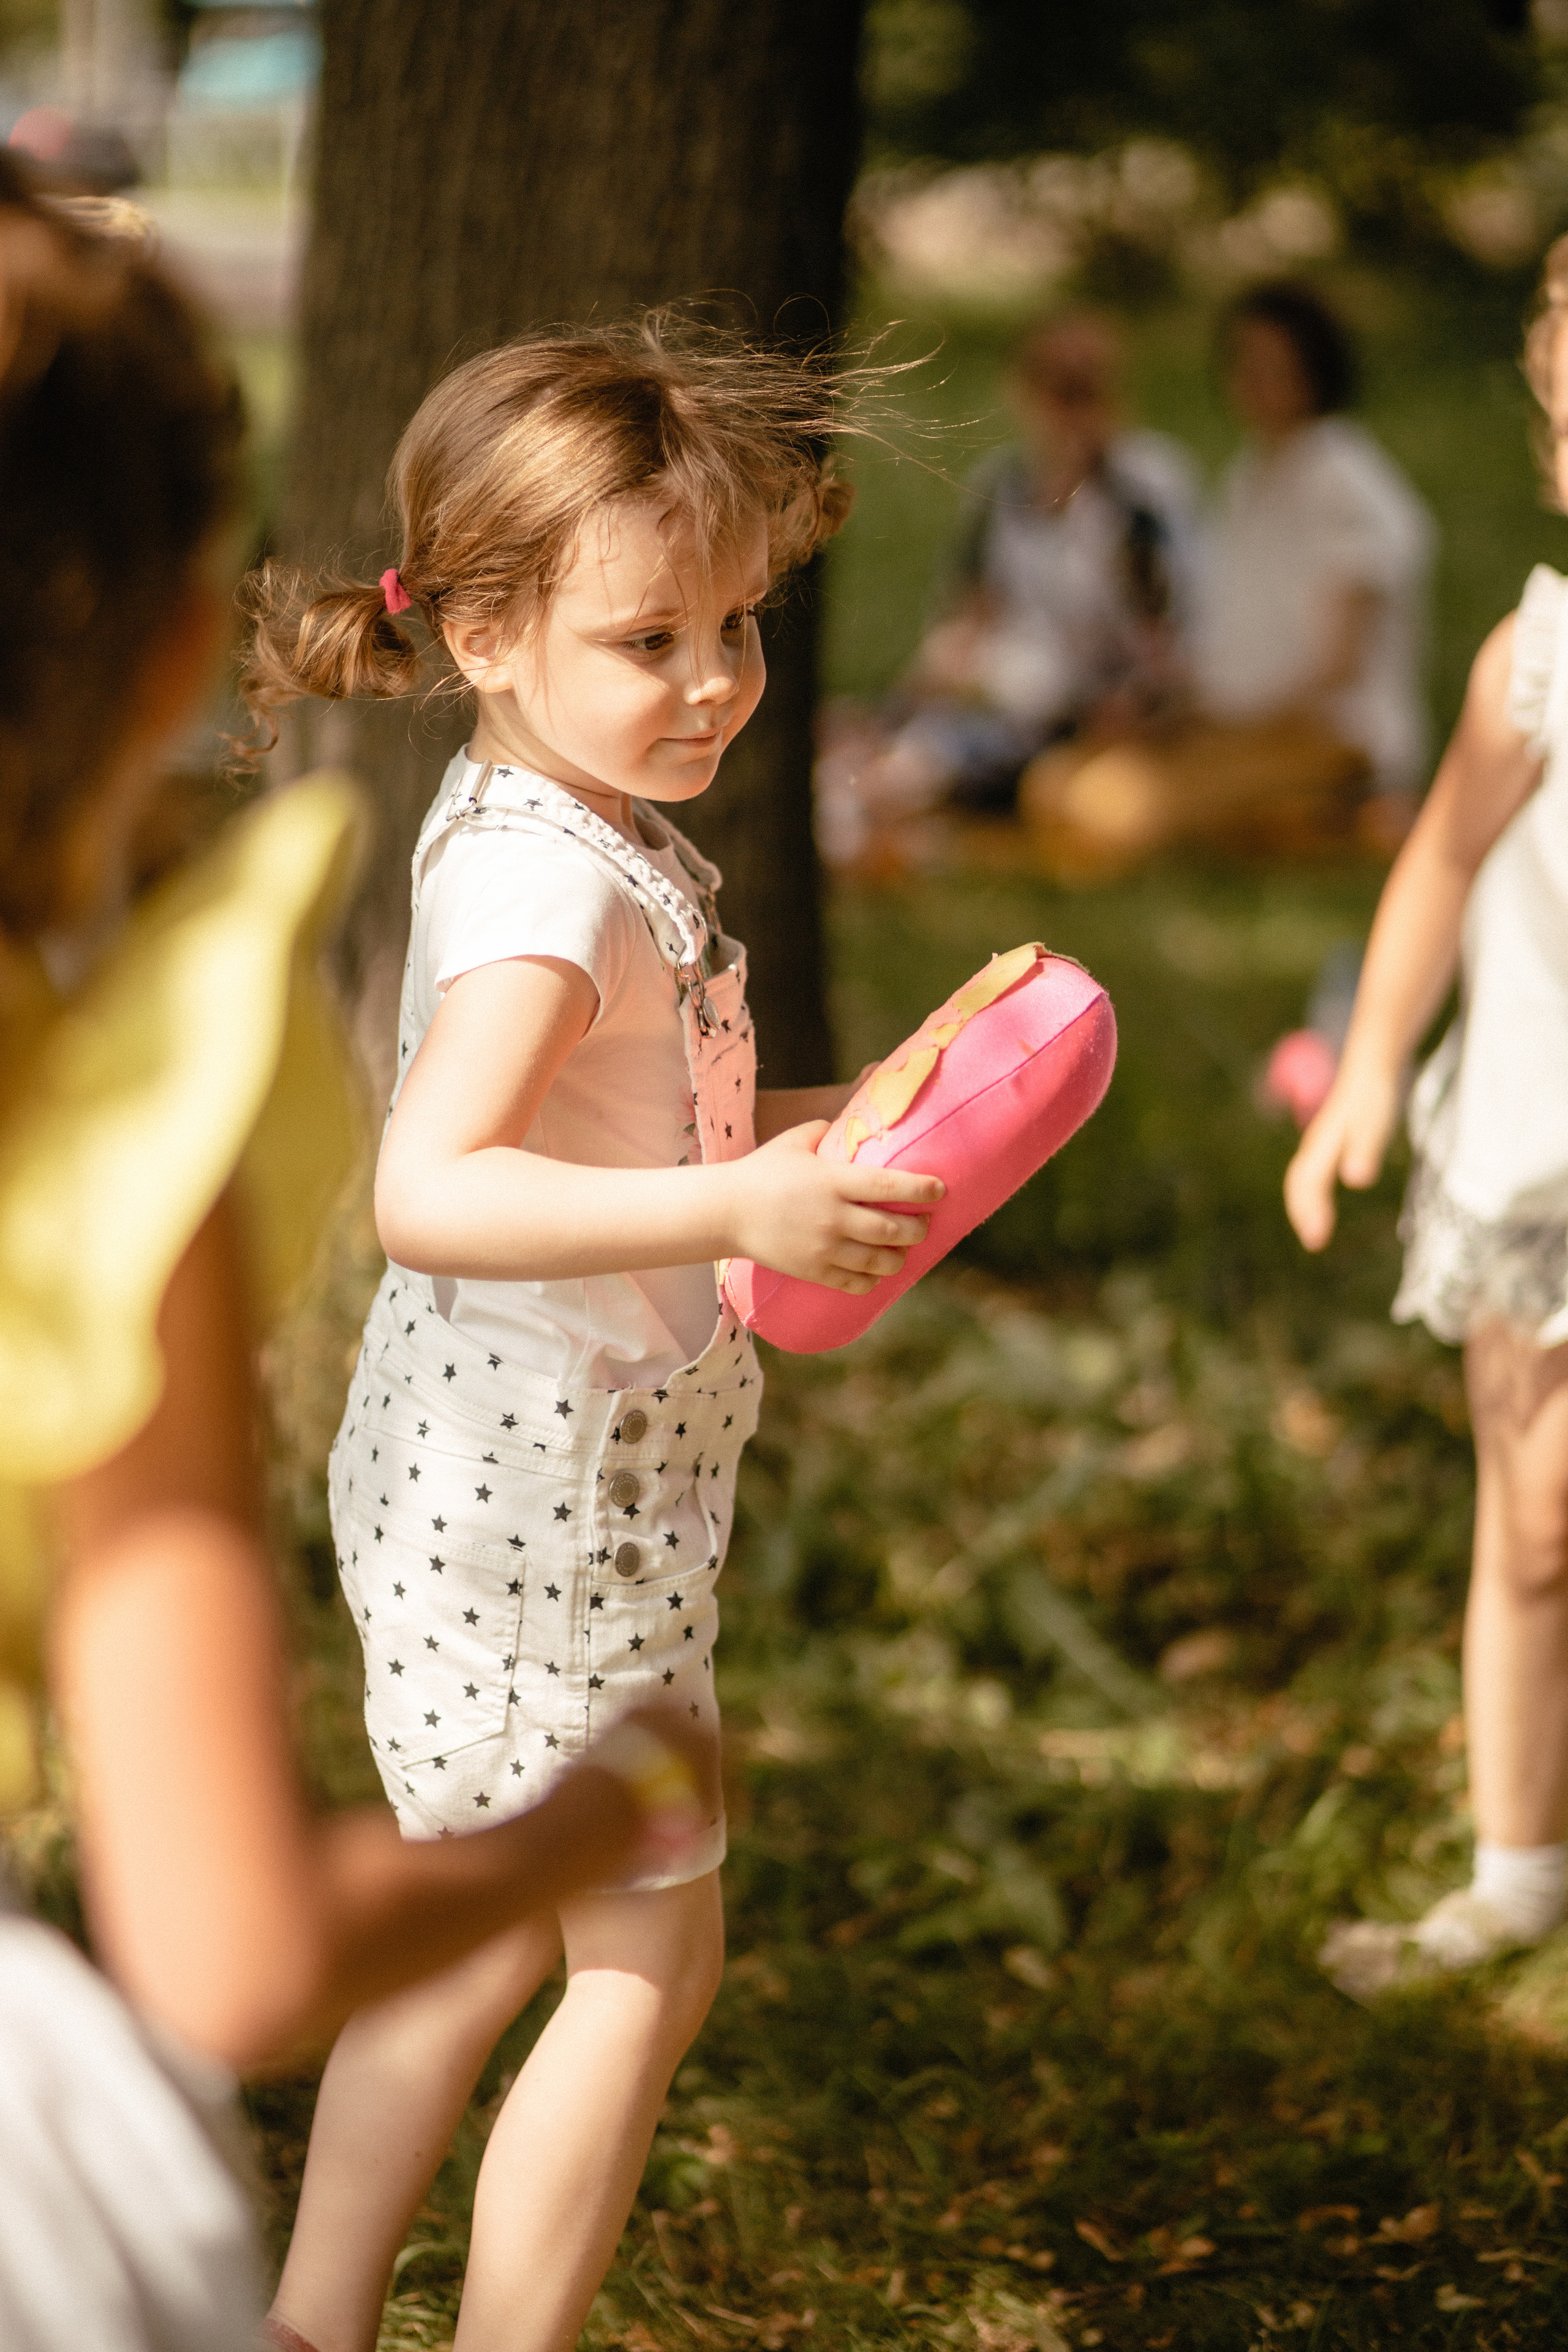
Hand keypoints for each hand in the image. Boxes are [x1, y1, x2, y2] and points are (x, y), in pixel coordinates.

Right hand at [724, 1121, 943, 1292]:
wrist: (724, 1212)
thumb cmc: (761, 1171)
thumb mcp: (794, 1142)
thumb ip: (826, 1130)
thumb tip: (853, 1123)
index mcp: (832, 1181)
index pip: (889, 1187)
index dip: (921, 1189)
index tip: (941, 1189)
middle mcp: (832, 1217)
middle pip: (892, 1230)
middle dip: (918, 1229)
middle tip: (924, 1224)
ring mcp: (823, 1248)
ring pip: (878, 1261)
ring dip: (899, 1258)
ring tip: (904, 1251)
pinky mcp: (812, 1271)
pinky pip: (855, 1283)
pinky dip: (872, 1280)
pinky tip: (876, 1273)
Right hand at [1283, 1061, 1401, 1250]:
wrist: (1370, 1067)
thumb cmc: (1373, 1096)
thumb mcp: (1373, 1121)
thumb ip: (1364, 1148)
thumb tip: (1356, 1179)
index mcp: (1322, 1144)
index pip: (1308, 1183)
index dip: (1311, 1211)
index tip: (1317, 1239)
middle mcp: (1315, 1146)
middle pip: (1299, 1183)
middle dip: (1302, 1213)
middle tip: (1314, 1243)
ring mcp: (1319, 1144)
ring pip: (1302, 1179)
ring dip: (1304, 1206)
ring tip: (1314, 1232)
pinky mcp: (1327, 1143)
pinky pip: (1311, 1174)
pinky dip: (1312, 1194)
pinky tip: (1322, 1205)